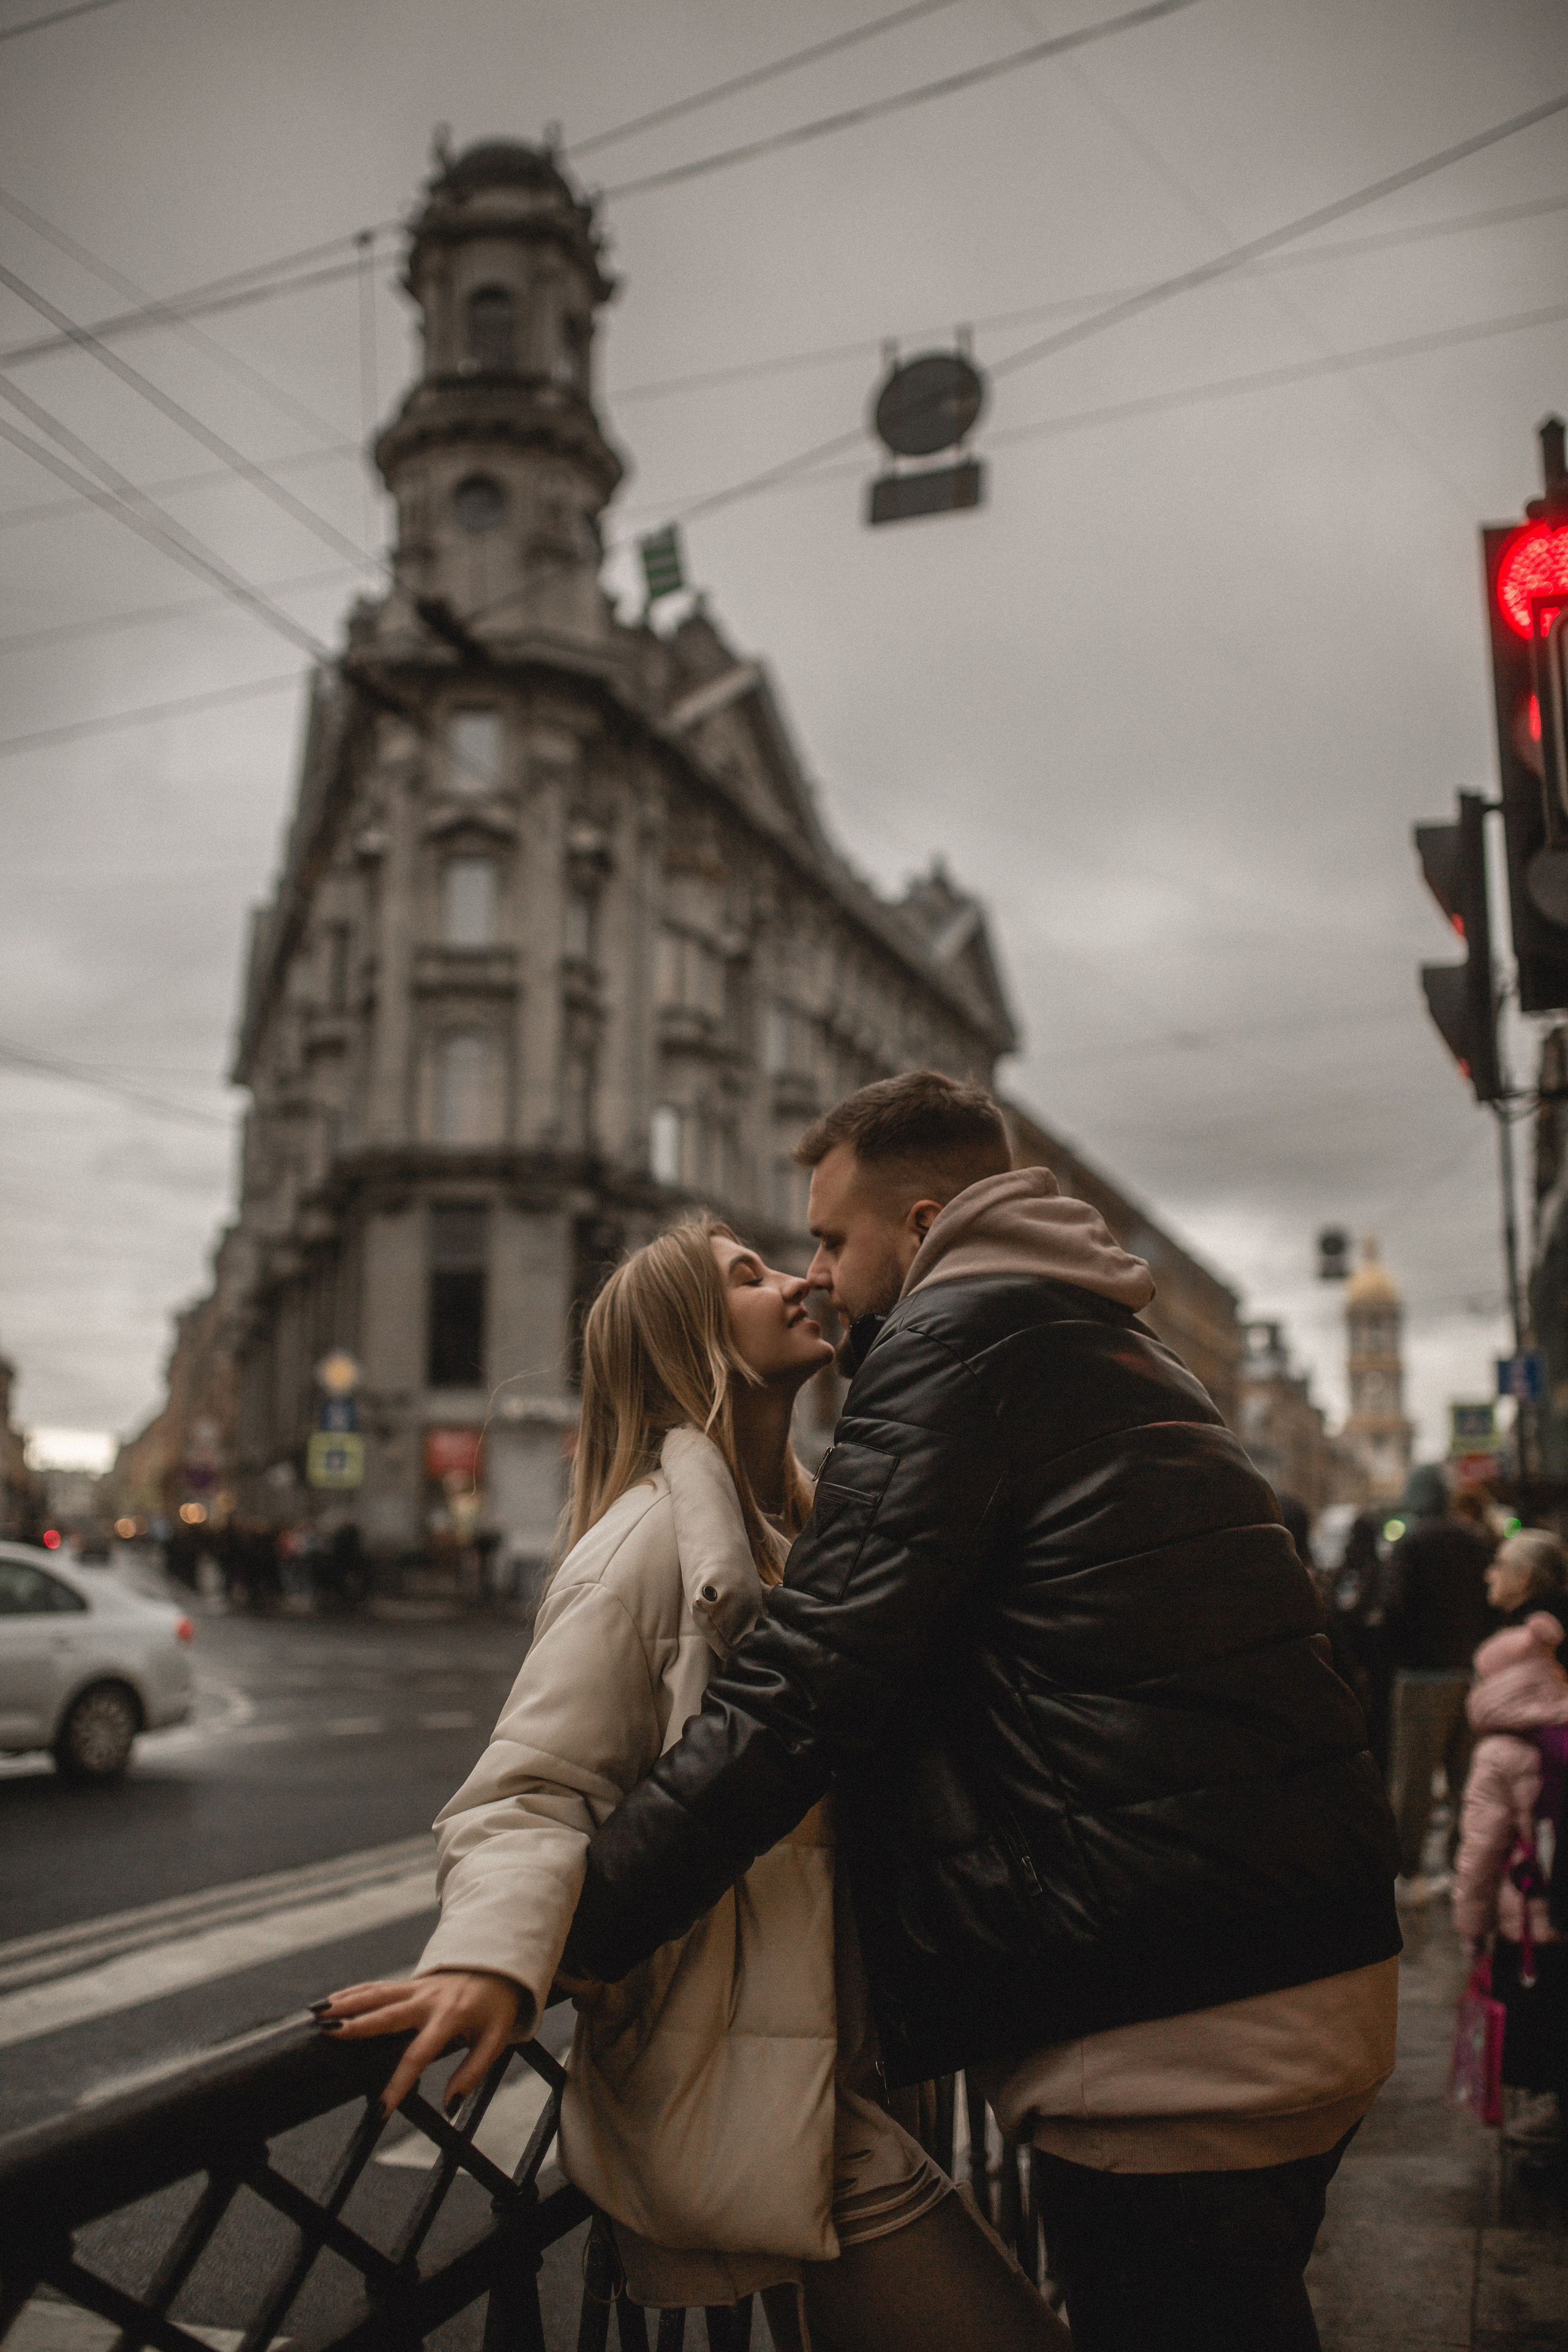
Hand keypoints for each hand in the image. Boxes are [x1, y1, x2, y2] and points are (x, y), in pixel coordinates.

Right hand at [314, 1970, 521, 2114]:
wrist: (500, 1964)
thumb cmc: (497, 2006)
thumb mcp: (496, 2039)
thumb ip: (473, 2072)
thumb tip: (449, 2104)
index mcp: (450, 2018)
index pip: (418, 2055)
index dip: (398, 2083)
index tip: (380, 2108)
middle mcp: (428, 2000)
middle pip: (388, 2015)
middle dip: (359, 2026)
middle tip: (331, 2036)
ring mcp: (418, 1988)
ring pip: (378, 1995)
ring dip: (348, 2003)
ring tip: (319, 2015)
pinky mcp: (412, 1984)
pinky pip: (380, 1987)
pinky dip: (355, 1992)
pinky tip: (333, 2000)